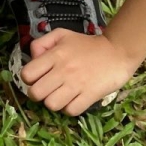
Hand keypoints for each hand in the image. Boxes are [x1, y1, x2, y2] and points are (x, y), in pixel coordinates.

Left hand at [20, 29, 139, 115]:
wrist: (118, 51)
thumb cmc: (87, 44)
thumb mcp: (62, 35)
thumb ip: (42, 43)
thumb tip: (32, 58)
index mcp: (54, 55)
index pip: (27, 74)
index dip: (28, 79)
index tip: (36, 78)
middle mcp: (62, 71)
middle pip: (35, 93)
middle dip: (37, 94)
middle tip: (46, 90)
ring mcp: (77, 84)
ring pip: (51, 105)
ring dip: (53, 102)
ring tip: (60, 96)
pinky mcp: (90, 96)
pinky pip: (71, 111)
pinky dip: (69, 108)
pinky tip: (73, 100)